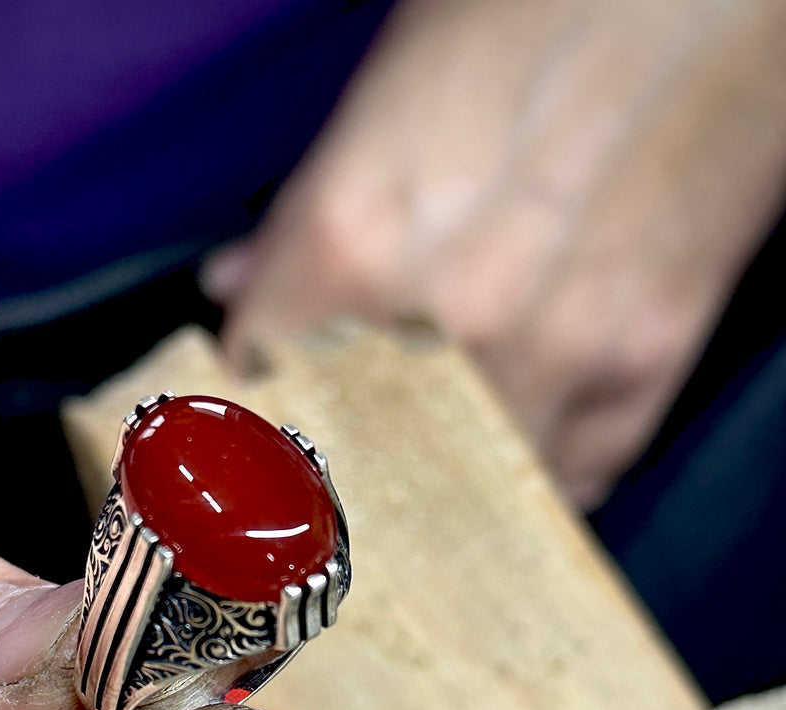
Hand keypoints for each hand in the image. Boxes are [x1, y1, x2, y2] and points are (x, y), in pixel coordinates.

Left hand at [209, 0, 785, 506]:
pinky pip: (565, 476)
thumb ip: (299, 215)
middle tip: (329, 433)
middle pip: (350, 452)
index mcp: (356, 235)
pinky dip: (530, 473)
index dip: (247, 395)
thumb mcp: (385, 93)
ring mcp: (556, 351)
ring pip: (458, 483)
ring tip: (423, 442)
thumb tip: (241, 279)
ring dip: (432, 471)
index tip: (251, 405)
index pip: (256, 383)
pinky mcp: (646, 363)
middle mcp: (450, 315)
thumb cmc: (545, 4)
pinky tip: (507, 442)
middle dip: (331, 447)